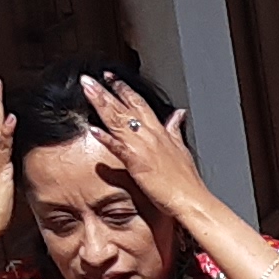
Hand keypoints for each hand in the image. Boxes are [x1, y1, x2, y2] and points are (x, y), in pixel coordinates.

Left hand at [80, 75, 217, 232]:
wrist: (192, 200)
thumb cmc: (187, 181)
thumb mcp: (182, 149)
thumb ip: (175, 129)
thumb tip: (178, 114)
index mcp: (160, 131)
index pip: (140, 103)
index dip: (124, 89)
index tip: (110, 78)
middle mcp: (151, 134)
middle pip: (126, 106)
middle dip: (107, 90)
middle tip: (89, 78)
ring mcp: (144, 147)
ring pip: (120, 120)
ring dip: (102, 103)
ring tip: (87, 90)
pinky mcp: (138, 163)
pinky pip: (119, 148)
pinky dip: (106, 138)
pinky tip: (93, 129)